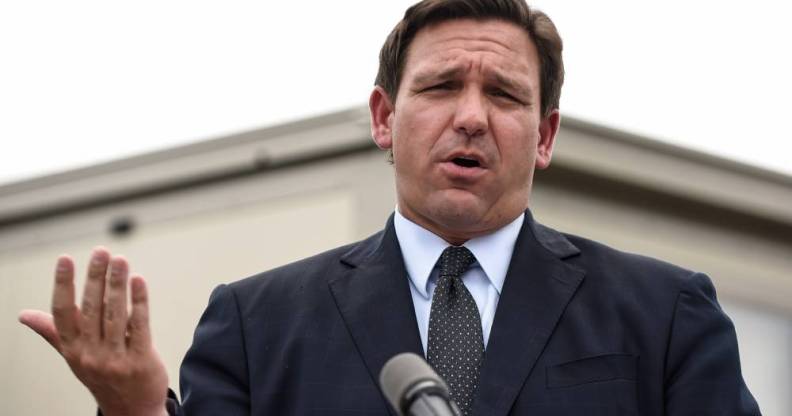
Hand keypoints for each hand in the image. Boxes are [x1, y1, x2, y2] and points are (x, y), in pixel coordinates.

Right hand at [19, 248, 168, 415]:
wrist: (131, 410)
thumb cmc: (101, 375)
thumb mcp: (74, 355)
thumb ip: (53, 331)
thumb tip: (23, 315)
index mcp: (72, 349)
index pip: (62, 312)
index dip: (63, 285)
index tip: (64, 259)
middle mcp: (90, 354)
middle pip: (91, 309)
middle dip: (95, 277)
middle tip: (100, 251)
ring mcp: (115, 359)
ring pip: (115, 314)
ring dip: (117, 284)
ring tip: (120, 259)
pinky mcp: (140, 360)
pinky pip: (138, 326)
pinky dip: (138, 302)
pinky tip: (138, 281)